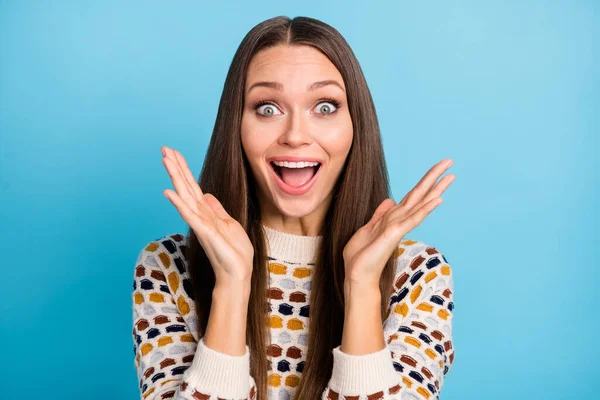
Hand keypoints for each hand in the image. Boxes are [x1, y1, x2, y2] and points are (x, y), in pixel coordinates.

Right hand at [161, 146, 253, 286]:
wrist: (238, 272)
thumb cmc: (234, 251)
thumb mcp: (229, 223)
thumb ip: (216, 209)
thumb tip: (206, 195)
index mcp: (207, 211)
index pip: (193, 186)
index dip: (184, 169)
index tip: (174, 152)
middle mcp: (200, 215)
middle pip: (185, 186)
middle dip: (176, 167)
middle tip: (164, 149)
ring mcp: (201, 223)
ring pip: (185, 195)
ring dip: (175, 177)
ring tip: (165, 160)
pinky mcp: (205, 232)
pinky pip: (190, 215)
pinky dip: (179, 204)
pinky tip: (169, 192)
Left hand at [343, 159, 454, 287]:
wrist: (357, 274)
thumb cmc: (362, 255)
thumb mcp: (368, 228)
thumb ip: (380, 214)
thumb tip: (390, 200)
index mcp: (393, 217)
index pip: (412, 196)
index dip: (424, 181)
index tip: (438, 168)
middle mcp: (399, 220)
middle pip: (420, 195)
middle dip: (434, 178)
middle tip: (450, 162)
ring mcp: (399, 227)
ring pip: (420, 203)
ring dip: (435, 189)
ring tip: (450, 176)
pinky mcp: (395, 234)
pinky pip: (413, 219)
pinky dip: (425, 209)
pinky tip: (438, 200)